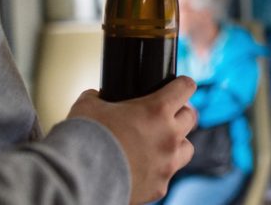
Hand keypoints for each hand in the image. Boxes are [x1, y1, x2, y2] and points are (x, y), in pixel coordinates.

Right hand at [68, 76, 196, 203]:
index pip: (186, 87)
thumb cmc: (86, 138)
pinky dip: (159, 170)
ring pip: (187, 148)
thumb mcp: (88, 105)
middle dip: (180, 113)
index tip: (179, 85)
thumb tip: (97, 96)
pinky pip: (167, 175)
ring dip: (177, 143)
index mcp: (157, 110)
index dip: (182, 84)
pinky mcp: (159, 187)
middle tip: (167, 115)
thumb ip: (98, 96)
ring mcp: (167, 163)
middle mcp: (169, 136)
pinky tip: (143, 168)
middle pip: (191, 117)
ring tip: (159, 143)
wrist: (79, 178)